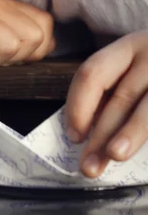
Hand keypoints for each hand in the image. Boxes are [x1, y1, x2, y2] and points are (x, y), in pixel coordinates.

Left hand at [65, 30, 147, 177]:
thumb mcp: (135, 66)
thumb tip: (85, 132)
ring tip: (114, 155)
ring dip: (130, 133)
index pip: (93, 73)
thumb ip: (114, 90)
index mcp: (130, 47)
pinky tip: (147, 154)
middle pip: (121, 97)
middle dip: (101, 134)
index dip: (78, 106)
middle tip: (89, 167)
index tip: (74, 137)